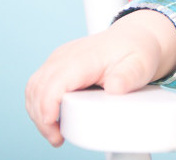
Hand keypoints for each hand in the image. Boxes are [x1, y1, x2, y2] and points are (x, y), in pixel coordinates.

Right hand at [25, 9, 175, 146]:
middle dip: (41, 117)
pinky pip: (38, 85)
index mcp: (85, 57)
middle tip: (57, 138)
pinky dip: (39, 104)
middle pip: (39, 87)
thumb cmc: (137, 51)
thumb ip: (129, 76)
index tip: (52, 124)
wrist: (135, 37)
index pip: (56, 81)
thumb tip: (114, 88)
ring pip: (34, 87)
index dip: (48, 104)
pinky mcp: (58, 64)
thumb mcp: (141, 64)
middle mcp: (67, 55)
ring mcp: (60, 58)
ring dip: (37, 112)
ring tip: (54, 133)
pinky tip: (51, 119)